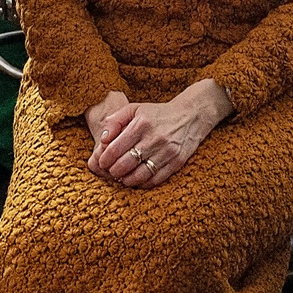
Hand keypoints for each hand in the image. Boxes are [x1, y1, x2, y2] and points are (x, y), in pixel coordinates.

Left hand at [87, 80, 232, 188]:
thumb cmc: (158, 113)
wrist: (190, 116)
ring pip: (139, 175)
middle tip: (111, 171)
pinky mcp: (176, 162)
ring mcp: (166, 152)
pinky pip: (155, 180)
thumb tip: (103, 139)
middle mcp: (154, 138)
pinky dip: (143, 183)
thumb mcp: (135, 109)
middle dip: (113, 171)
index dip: (105, 159)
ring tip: (122, 178)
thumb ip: (115, 120)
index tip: (102, 163)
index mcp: (141, 124)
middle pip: (126, 164)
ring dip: (126, 180)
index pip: (116, 148)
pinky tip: (137, 180)